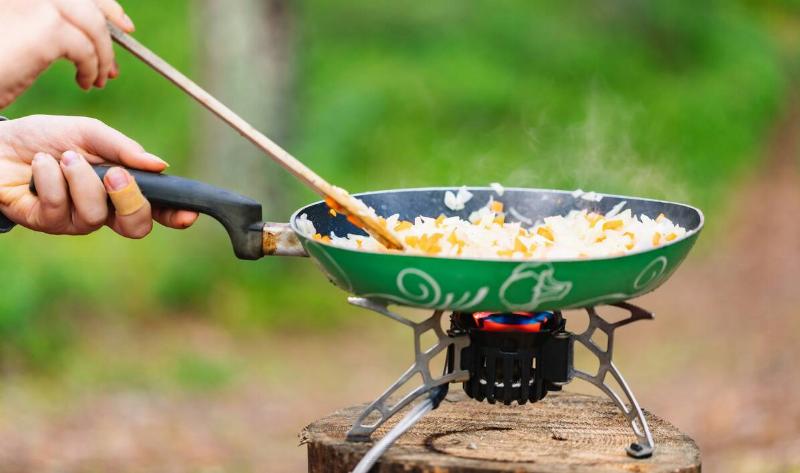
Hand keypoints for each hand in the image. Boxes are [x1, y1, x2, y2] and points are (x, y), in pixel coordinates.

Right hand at [0, 0, 134, 108]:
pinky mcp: (47, 27)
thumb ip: (51, 26)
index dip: (103, 4)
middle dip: (111, 28)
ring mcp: (37, 3)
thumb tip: (98, 36)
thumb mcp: (21, 36)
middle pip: (88, 1)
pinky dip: (93, 68)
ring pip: (93, 25)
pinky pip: (87, 49)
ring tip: (99, 79)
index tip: (123, 24)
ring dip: (102, 55)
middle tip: (116, 59)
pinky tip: (85, 83)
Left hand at [0, 115, 198, 237]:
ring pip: (94, 216)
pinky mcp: (45, 222)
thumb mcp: (88, 132)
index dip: (175, 215)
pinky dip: (51, 179)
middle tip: (115, 175)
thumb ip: (123, 148)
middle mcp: (102, 209)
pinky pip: (59, 208)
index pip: (155, 209)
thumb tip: (160, 164)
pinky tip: (40, 165)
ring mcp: (73, 220)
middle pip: (135, 226)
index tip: (187, 214)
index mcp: (120, 189)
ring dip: (80, 179)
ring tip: (63, 157)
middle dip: (130, 201)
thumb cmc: (45, 136)